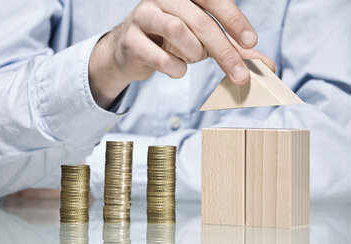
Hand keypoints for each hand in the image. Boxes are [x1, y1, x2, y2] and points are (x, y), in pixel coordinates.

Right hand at [89, 0, 275, 108]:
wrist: (132, 50)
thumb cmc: (173, 42)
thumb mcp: (204, 41)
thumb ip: (233, 49)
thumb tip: (267, 67)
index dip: (234, 19)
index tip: (251, 42)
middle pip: (200, 20)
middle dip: (223, 51)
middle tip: (239, 75)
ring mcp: (144, 15)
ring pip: (177, 30)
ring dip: (193, 53)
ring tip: (193, 59)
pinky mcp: (131, 39)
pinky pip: (158, 55)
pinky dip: (174, 68)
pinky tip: (176, 68)